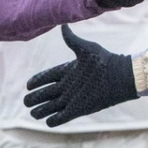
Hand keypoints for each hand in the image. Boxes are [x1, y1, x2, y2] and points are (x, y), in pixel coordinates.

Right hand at [23, 26, 139, 127]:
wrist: (121, 77)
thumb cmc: (105, 60)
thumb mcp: (87, 49)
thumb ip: (72, 40)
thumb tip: (62, 25)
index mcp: (67, 71)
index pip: (48, 76)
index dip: (37, 81)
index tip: (28, 85)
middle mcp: (68, 85)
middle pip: (46, 93)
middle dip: (35, 98)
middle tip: (26, 101)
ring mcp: (73, 98)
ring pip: (52, 106)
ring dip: (42, 110)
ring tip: (32, 113)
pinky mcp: (79, 109)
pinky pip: (64, 117)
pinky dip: (55, 120)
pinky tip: (47, 122)